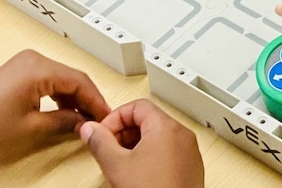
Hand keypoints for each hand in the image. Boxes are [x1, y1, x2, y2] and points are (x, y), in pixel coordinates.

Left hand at [0, 50, 108, 154]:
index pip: (80, 81)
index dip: (96, 99)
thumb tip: (82, 121)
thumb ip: (63, 121)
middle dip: (86, 98)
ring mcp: (27, 62)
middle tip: (98, 117)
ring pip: (62, 77)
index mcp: (40, 68)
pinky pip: (50, 78)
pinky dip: (60, 93)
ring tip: (82, 117)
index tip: (105, 114)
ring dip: (74, 96)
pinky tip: (64, 110)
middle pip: (73, 76)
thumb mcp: (31, 128)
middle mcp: (35, 59)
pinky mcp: (21, 69)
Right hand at [80, 99, 203, 187]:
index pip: (138, 106)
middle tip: (107, 149)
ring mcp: (189, 151)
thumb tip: (90, 129)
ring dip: (136, 145)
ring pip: (158, 136)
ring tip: (120, 164)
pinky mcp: (191, 166)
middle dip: (124, 132)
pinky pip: (169, 151)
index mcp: (166, 127)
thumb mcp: (117, 166)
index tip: (102, 133)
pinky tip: (138, 175)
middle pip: (149, 119)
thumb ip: (100, 143)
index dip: (115, 118)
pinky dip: (151, 156)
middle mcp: (182, 134)